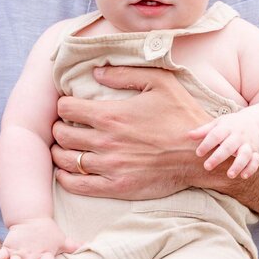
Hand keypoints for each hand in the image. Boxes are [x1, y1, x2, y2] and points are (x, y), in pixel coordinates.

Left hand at [52, 66, 202, 198]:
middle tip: (65, 126)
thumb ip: (125, 73)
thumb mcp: (160, 82)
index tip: (69, 106)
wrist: (199, 154)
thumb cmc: (181, 115)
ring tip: (64, 147)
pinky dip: (65, 178)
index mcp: (111, 115)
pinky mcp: (117, 187)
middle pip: (62, 134)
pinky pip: (79, 185)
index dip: (64, 104)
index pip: (67, 108)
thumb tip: (96, 72)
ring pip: (66, 159)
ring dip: (59, 151)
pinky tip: (65, 172)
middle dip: (59, 127)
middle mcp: (106, 141)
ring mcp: (110, 166)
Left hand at [189, 108, 258, 178]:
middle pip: (229, 146)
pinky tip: (243, 176)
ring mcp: (248, 144)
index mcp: (227, 127)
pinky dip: (251, 168)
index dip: (207, 144)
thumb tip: (188, 135)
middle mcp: (238, 136)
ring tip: (229, 175)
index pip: (216, 135)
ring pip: (245, 154)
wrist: (254, 122)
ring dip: (238, 165)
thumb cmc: (230, 125)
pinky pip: (256, 161)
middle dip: (218, 157)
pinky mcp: (256, 152)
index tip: (198, 153)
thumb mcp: (217, 124)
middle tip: (207, 166)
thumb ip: (204, 131)